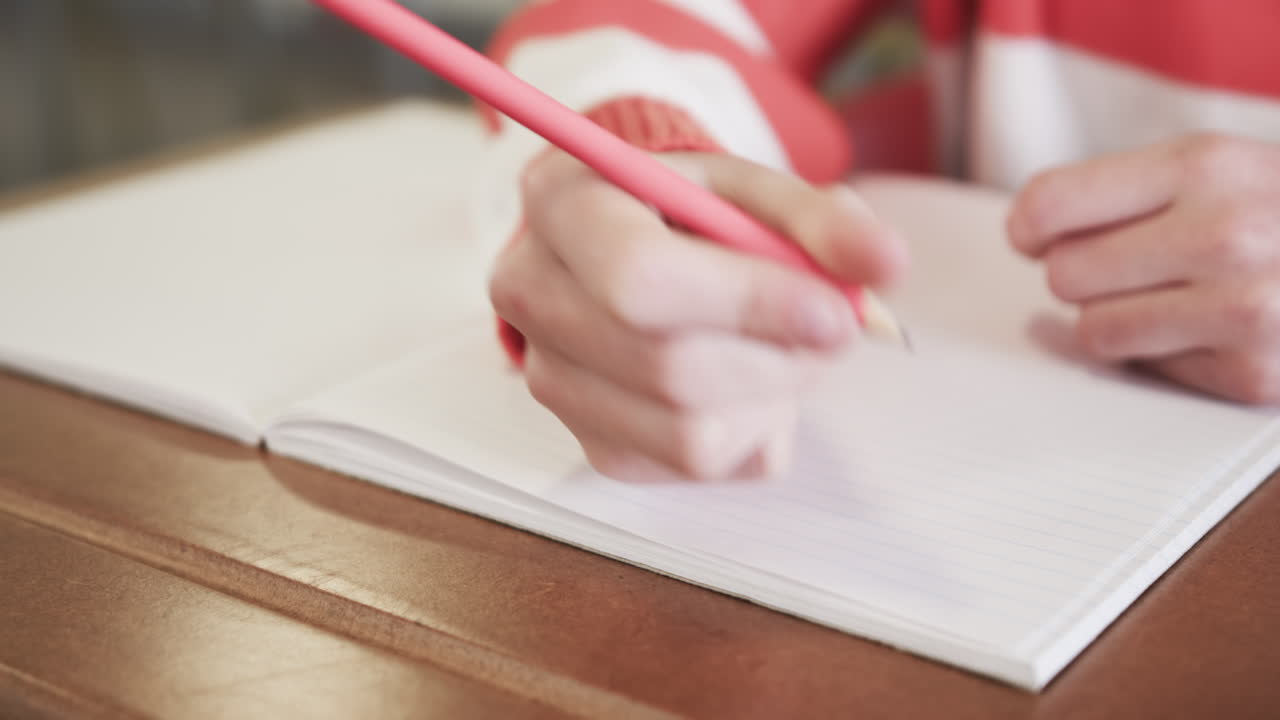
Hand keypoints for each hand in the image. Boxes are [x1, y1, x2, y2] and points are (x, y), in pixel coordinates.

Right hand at [489, 150, 906, 480]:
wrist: (632, 244)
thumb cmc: (689, 211)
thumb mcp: (750, 189)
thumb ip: (819, 219)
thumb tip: (885, 264)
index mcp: (561, 205)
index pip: (639, 278)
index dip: (749, 304)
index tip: (834, 311)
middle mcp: (532, 297)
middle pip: (667, 368)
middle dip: (778, 359)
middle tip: (833, 328)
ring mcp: (552, 380)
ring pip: (686, 434)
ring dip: (773, 398)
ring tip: (786, 347)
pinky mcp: (591, 442)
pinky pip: (694, 467)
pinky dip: (751, 429)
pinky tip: (748, 381)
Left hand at [1008, 134, 1279, 403]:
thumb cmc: (1279, 214)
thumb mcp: (1217, 168)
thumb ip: (1120, 191)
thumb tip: (1024, 235)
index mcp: (1206, 166)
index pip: (1050, 205)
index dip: (1031, 226)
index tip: (1036, 234)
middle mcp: (1225, 233)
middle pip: (1063, 274)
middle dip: (1086, 273)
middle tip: (1137, 265)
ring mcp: (1242, 308)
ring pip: (1092, 329)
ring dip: (1117, 318)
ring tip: (1174, 296)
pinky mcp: (1251, 373)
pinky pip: (1143, 368)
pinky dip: (1164, 354)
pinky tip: (1212, 328)